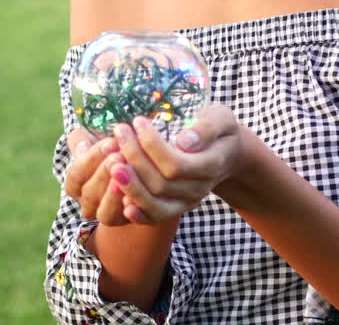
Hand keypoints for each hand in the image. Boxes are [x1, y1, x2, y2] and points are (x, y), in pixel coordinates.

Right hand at [63, 129, 133, 225]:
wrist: (140, 167)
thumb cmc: (112, 149)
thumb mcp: (93, 140)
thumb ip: (81, 140)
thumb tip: (82, 146)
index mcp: (75, 185)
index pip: (76, 174)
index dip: (92, 158)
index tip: (111, 142)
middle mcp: (88, 205)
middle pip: (90, 193)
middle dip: (105, 172)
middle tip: (121, 155)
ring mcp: (107, 216)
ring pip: (106, 213)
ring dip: (116, 193)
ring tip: (129, 171)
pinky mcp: (129, 222)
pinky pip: (128, 222)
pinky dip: (133, 212)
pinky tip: (137, 197)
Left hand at [108, 104, 248, 223]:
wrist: (226, 155)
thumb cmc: (219, 130)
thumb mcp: (221, 119)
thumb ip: (207, 128)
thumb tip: (184, 142)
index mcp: (211, 166)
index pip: (176, 164)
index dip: (152, 145)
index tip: (137, 121)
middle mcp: (198, 190)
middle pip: (160, 184)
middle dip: (135, 159)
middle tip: (119, 132)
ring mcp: (186, 202)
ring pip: (155, 205)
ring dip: (130, 187)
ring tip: (112, 164)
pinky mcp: (175, 208)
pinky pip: (155, 218)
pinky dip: (137, 213)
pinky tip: (120, 200)